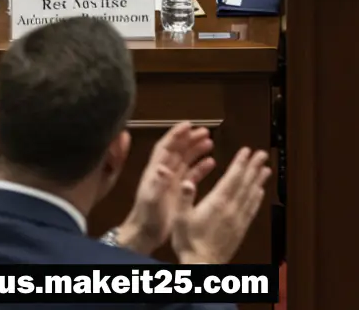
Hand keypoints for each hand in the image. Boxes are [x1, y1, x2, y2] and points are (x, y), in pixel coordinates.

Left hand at [116, 122, 214, 254]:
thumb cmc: (147, 216)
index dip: (175, 134)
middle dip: (190, 139)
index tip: (188, 124)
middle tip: (205, 131)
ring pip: (185, 160)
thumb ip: (157, 183)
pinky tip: (212, 163)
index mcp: (155, 171)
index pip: (165, 147)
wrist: (146, 234)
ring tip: (210, 142)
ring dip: (196, 150)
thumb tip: (163, 167)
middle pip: (178, 150)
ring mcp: (172, 181)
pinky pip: (192, 174)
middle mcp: (164, 172)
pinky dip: (201, 167)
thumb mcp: (151, 199)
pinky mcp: (178, 190)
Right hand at [172, 147, 270, 263]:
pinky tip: (260, 192)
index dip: (240, 163)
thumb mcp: (180, 219)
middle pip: (245, 183)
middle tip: (262, 154)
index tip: (247, 151)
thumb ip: (184, 198)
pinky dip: (257, 198)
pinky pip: (252, 209)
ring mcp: (238, 218)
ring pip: (251, 194)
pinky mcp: (241, 228)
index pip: (232, 178)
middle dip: (254, 167)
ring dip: (259, 180)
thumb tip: (187, 181)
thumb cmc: (189, 242)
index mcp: (217, 203)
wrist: (202, 266)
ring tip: (266, 168)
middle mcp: (231, 208)